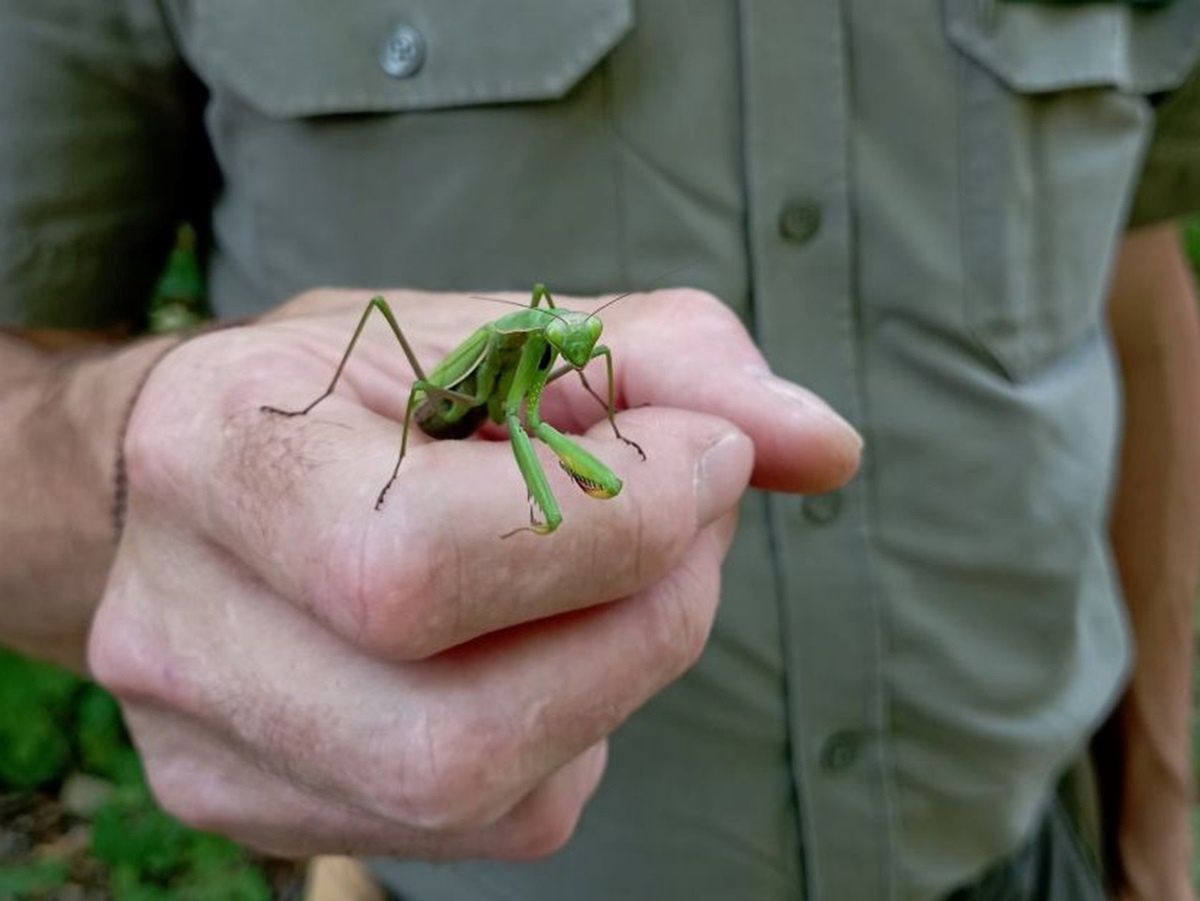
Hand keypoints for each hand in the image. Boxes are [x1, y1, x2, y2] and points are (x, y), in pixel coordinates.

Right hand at [88, 287, 860, 857]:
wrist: (183, 477)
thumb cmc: (350, 390)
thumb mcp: (492, 329)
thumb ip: (666, 361)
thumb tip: (828, 447)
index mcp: (217, 457)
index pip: (417, 565)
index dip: (619, 524)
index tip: (713, 454)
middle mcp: (180, 634)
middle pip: (460, 733)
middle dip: (646, 625)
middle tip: (693, 520)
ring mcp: (212, 752)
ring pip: (491, 794)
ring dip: (622, 672)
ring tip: (626, 566)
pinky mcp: (266, 813)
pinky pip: (495, 820)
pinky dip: (576, 724)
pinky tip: (548, 638)